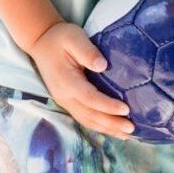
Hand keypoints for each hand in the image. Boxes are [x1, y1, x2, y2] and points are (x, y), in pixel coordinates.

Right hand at [26, 21, 135, 138]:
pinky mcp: (68, 102)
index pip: (90, 98)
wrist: (41, 43)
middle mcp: (64, 96)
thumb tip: (103, 65)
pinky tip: (113, 130)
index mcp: (67, 81)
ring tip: (127, 135)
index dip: (108, 106)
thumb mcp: (74, 38)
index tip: (126, 109)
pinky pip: (85, 118)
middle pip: (90, 115)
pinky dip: (100, 126)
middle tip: (132, 128)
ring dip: (107, 129)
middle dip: (111, 124)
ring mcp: (65, 101)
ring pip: (87, 120)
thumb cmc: (60, 38)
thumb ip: (87, 51)